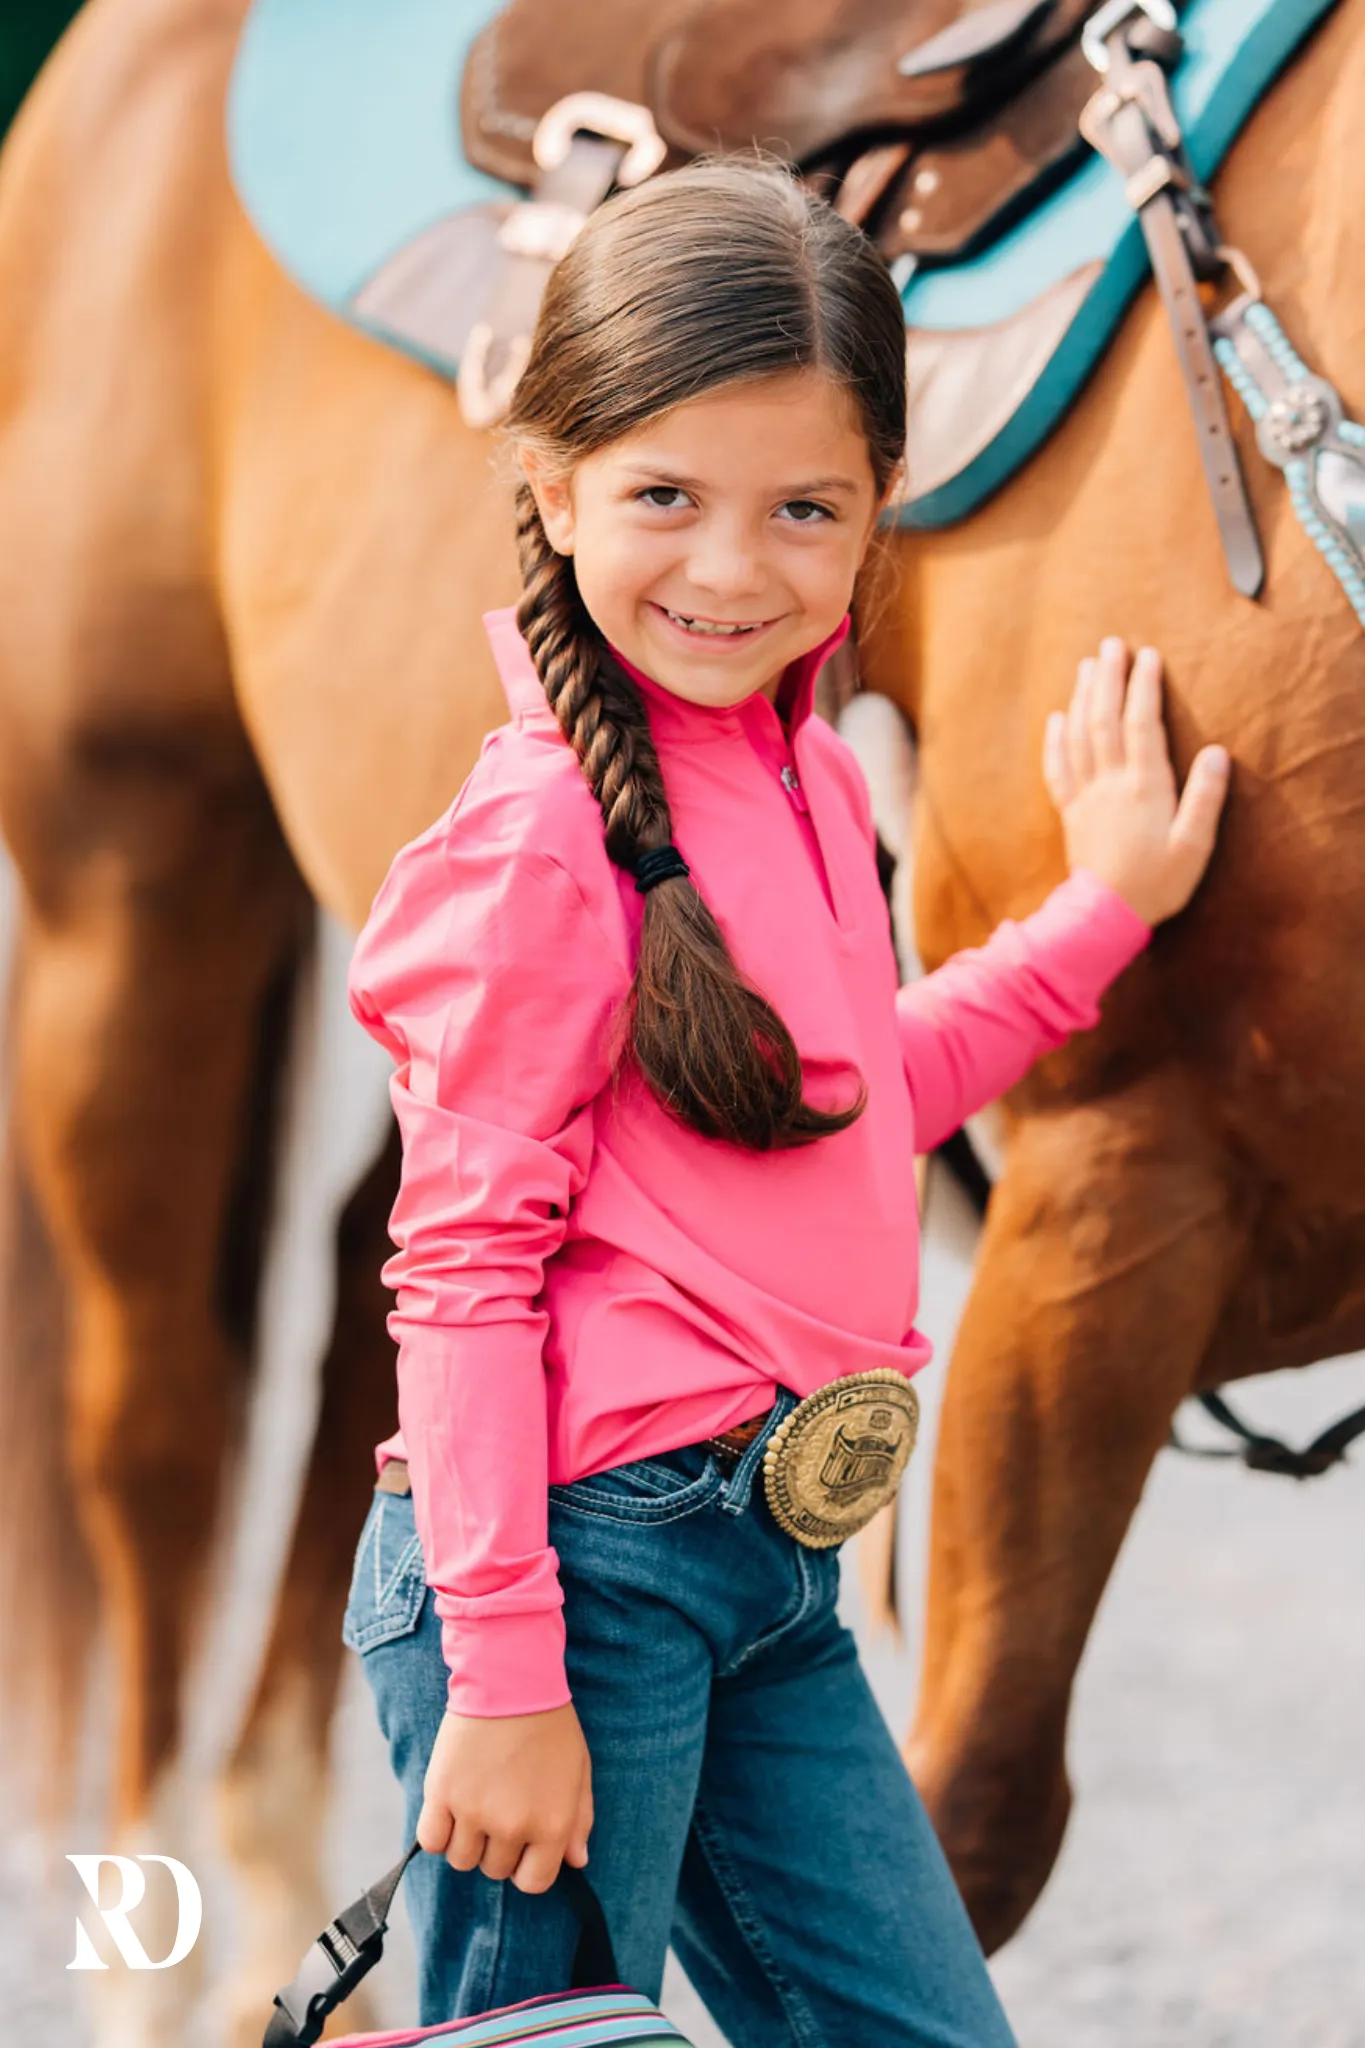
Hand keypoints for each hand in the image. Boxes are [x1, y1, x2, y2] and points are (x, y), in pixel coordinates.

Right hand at [416, 1701, 593, 1893]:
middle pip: (494, 1869)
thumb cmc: (549, 1724)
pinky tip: (448, 1809)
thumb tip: (577, 1861)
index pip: (533, 1882)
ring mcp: (475, 1812)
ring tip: (474, 1807)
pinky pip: (431, 1841)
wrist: (510, 1680)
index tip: (522, 1846)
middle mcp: (513, 1826)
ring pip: (461, 1859)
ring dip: (466, 1840)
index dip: (526, 1867)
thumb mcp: (579, 1771)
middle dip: (497, 1847)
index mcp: (552, 1825)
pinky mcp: (441, 1794)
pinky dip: (437, 1832)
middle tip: (499, 1810)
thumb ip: (579, 1820)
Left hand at [1042, 638, 1229, 926]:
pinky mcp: (1070, 812)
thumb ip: (1205, 797)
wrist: (1105, 915)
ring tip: (1087, 666)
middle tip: (1111, 644)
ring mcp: (1086, 796)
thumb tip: (1215, 752)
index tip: (1148, 656)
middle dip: (1108, 678)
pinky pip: (1058, 768)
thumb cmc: (1158, 882)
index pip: (1142, 724)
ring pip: (1079, 735)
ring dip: (1082, 697)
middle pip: (1105, 719)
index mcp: (1144, 786)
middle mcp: (1110, 783)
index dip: (1144, 687)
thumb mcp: (1194, 844)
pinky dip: (1056, 739)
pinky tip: (1057, 718)